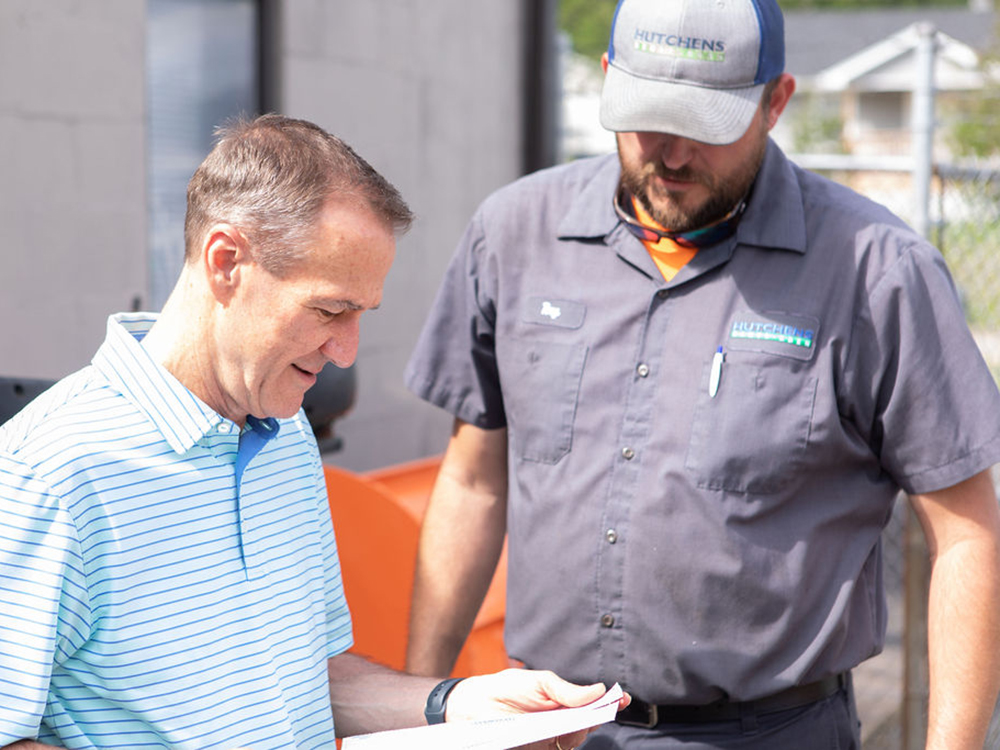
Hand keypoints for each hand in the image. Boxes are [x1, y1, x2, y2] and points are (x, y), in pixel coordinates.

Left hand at [445, 668, 630, 749]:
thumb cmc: (508, 688)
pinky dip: (559, 743)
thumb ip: (567, 690)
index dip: (611, 703)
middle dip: (593, 719)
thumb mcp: (539, 681)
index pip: (594, 704)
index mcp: (565, 701)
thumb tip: (599, 690)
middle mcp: (562, 722)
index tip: (623, 699)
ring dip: (572, 733)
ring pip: (572, 741)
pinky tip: (553, 735)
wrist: (474, 705)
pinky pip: (555, 749)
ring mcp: (550, 740)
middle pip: (587, 725)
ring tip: (562, 722)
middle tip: (592, 713)